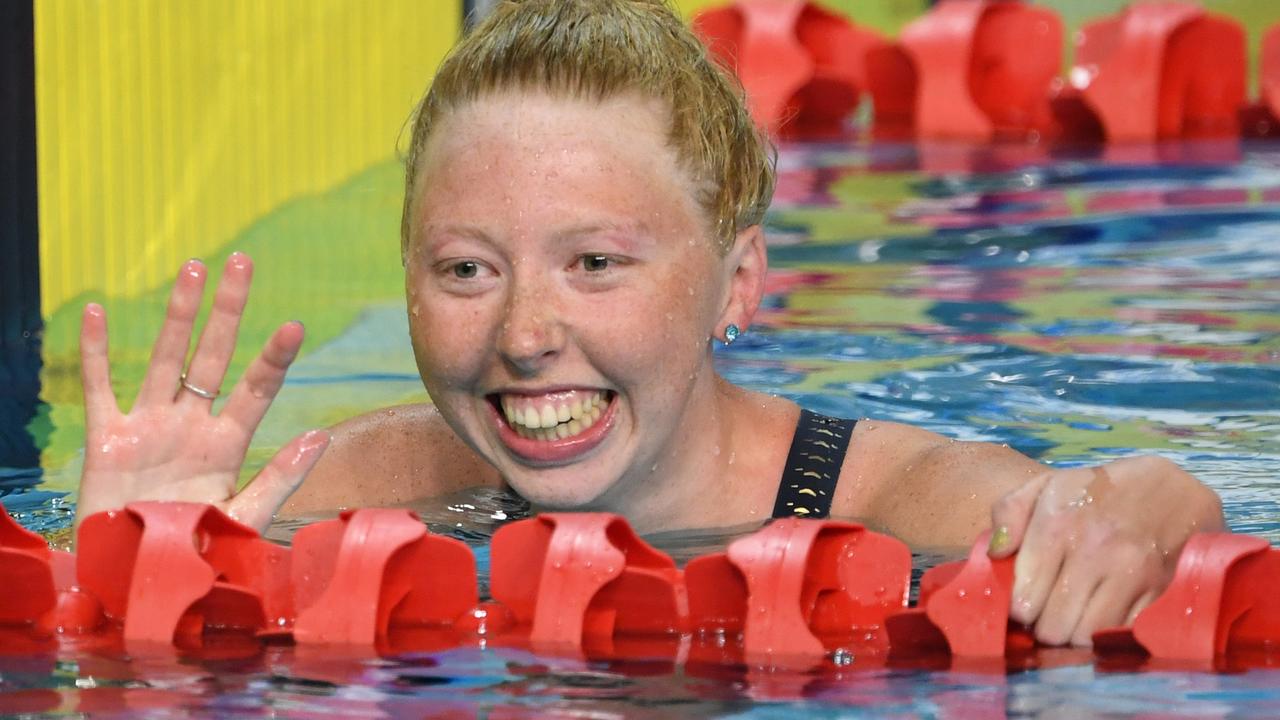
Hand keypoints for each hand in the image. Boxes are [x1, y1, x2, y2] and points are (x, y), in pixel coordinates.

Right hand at [76, 253, 329, 532]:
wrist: (135, 583)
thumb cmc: (195, 557)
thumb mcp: (245, 520)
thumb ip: (281, 478)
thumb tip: (322, 435)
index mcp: (226, 446)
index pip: (256, 391)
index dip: (274, 358)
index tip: (295, 325)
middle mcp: (190, 427)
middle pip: (214, 356)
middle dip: (228, 310)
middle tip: (243, 261)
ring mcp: (149, 428)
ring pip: (164, 358)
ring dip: (178, 314)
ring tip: (194, 267)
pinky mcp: (106, 440)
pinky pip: (101, 388)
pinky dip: (96, 352)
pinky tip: (97, 311)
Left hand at [987, 455, 1223, 645]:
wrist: (1167, 488)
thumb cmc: (1094, 491)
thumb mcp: (1044, 487)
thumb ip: (1008, 514)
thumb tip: (995, 554)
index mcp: (1056, 526)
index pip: (1024, 599)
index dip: (1018, 610)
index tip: (1024, 603)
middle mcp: (1093, 552)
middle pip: (1053, 627)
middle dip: (1044, 627)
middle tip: (1047, 614)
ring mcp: (1129, 573)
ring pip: (1085, 636)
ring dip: (1073, 635)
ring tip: (1071, 617)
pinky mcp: (1157, 590)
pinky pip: (1120, 632)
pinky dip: (1105, 632)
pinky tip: (1099, 615)